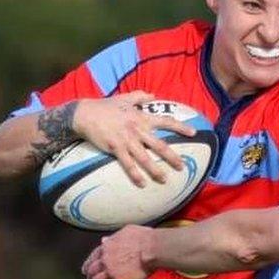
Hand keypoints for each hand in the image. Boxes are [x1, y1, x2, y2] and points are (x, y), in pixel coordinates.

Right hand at [72, 91, 195, 186]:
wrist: (85, 114)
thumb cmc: (105, 106)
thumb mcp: (124, 98)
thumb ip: (140, 96)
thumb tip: (153, 95)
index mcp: (142, 117)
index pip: (166, 121)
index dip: (181, 127)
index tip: (194, 133)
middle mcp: (137, 129)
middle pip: (159, 145)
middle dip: (172, 157)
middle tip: (182, 167)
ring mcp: (127, 140)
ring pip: (145, 158)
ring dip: (156, 170)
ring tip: (165, 179)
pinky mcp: (115, 148)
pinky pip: (128, 164)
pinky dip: (135, 174)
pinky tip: (142, 183)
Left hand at [82, 225, 156, 278]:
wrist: (151, 248)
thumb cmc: (143, 238)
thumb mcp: (126, 231)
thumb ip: (113, 237)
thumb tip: (104, 240)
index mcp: (106, 247)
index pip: (92, 257)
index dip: (87, 264)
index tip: (86, 270)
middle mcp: (105, 260)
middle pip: (91, 271)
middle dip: (89, 278)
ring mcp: (111, 272)